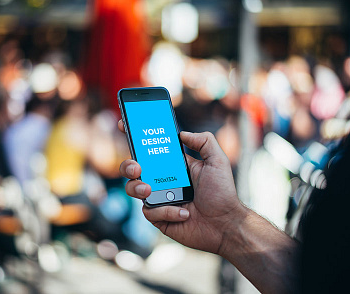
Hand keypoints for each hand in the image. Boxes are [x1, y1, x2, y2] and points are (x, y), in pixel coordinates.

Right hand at [118, 120, 246, 254]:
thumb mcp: (217, 161)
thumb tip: (182, 133)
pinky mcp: (159, 217)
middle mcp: (162, 180)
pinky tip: (183, 212)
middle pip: (133, 168)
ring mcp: (158, 199)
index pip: (150, 149)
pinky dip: (165, 211)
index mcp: (173, 165)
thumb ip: (204, 141)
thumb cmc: (222, 193)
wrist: (225, 224)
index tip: (124, 125)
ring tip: (150, 190)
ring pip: (133, 189)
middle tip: (137, 168)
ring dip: (137, 188)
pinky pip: (149, 211)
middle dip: (128, 165)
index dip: (135, 137)